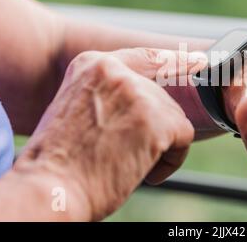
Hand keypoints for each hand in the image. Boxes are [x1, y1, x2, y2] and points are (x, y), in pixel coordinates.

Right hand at [14, 48, 205, 220]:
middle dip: (153, 128)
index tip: (199, 61)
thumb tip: (148, 101)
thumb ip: (109, 95)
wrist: (48, 189)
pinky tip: (146, 173)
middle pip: (161, 97)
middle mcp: (117, 72)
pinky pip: (183, 137)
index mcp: (93, 65)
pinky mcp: (156, 120)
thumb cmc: (59, 160)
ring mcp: (138, 94)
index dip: (175, 60)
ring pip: (173, 118)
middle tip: (124, 154)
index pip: (147, 57)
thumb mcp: (77, 109)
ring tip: (127, 165)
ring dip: (159, 146)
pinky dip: (171, 160)